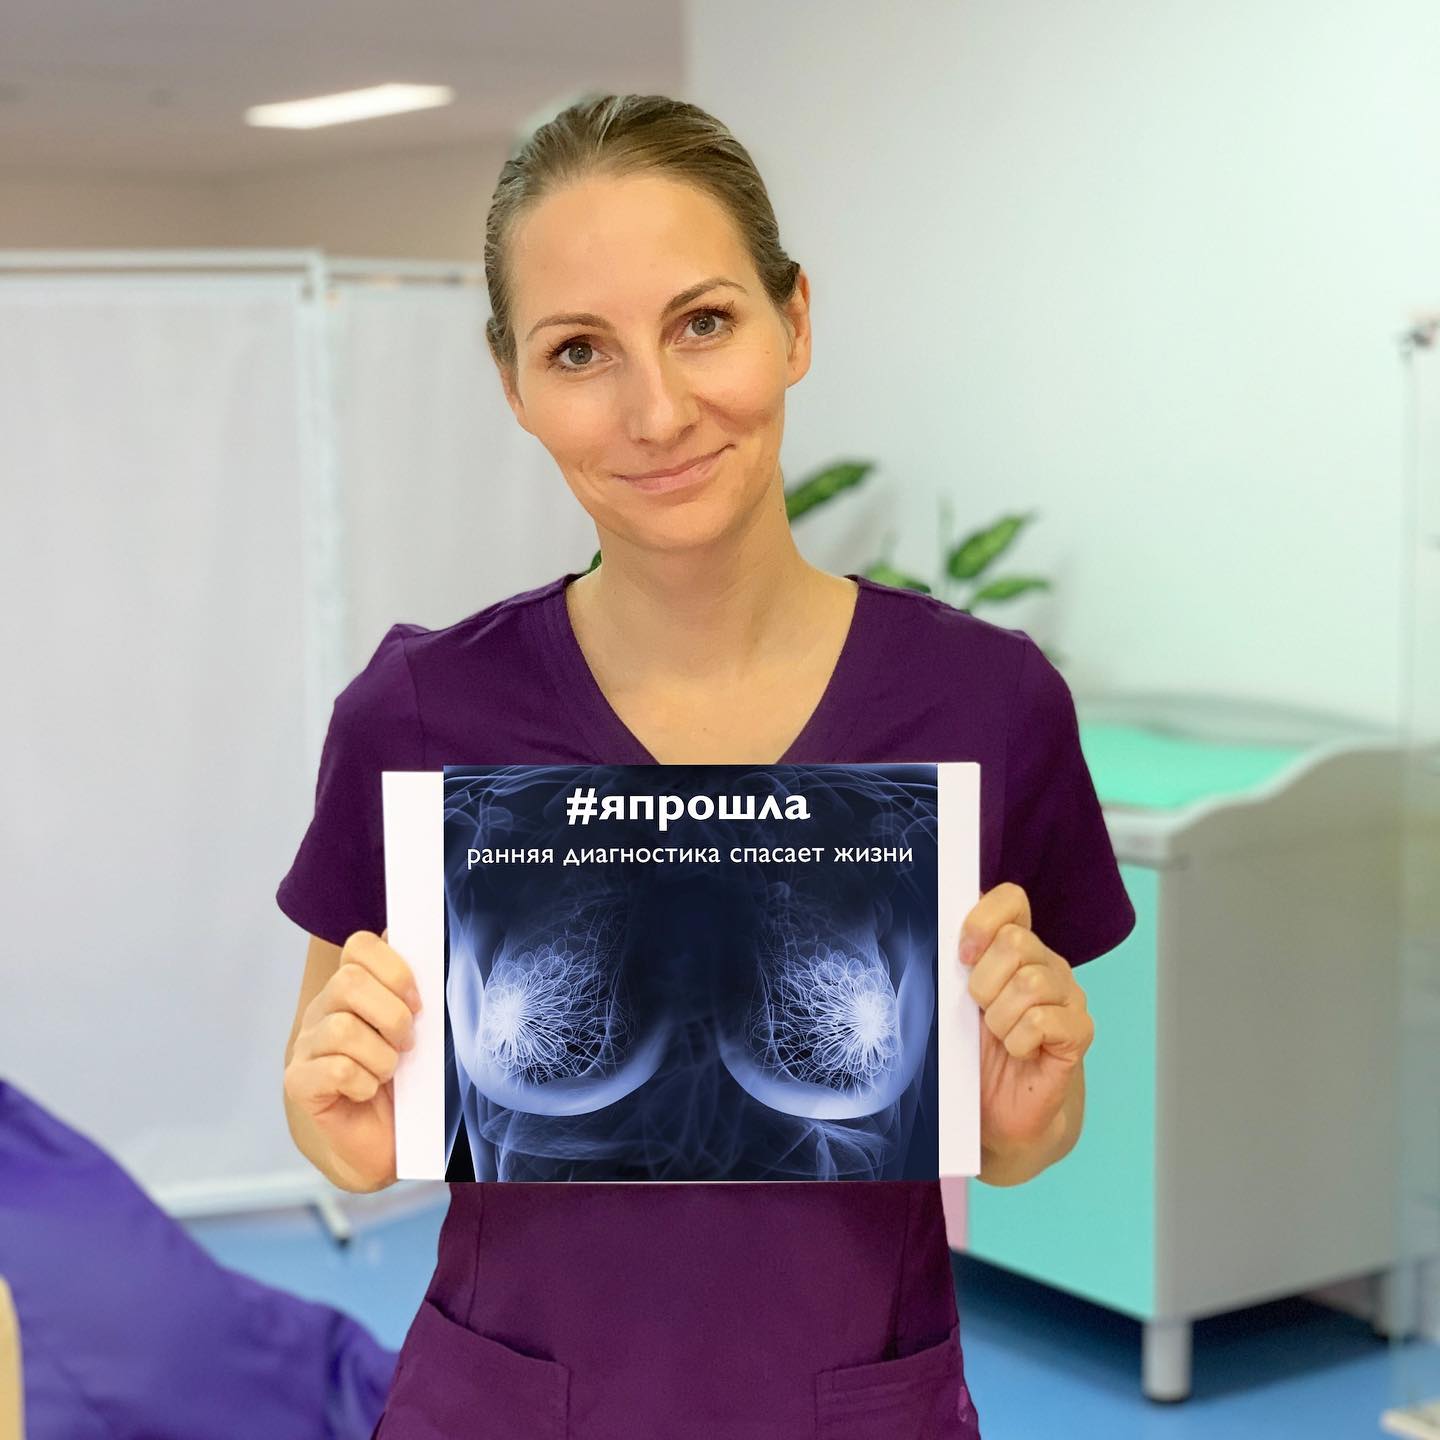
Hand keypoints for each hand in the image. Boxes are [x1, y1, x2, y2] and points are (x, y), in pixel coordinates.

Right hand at [282, 927, 421, 1192]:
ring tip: (388, 1073)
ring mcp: (306, 1046)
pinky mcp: (299, 1082)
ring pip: (342, 1028)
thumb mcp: (416, 1031)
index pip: (360, 946)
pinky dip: (363, 1083)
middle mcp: (322, 1010)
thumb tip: (426, 946)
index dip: (394, 968)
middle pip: (348, 982)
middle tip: (407, 1044)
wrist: (381, 1142)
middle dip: (392, 1015)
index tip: (418, 1003)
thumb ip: (414, 992)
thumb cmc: (402, 1082)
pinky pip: (335, 1070)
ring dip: (380, 1056)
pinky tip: (368, 1093)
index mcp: (351, 988)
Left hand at [958, 883, 1091, 1162]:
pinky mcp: (1079, 1032)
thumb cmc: (976, 1052)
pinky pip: (1043, 1021)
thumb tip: (935, 934)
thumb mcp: (958, 1002)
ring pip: (1029, 983)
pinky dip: (1019, 1041)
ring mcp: (1068, 997)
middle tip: (981, 1012)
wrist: (1002, 1114)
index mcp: (1017, 948)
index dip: (982, 921)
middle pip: (1016, 943)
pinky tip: (1019, 1053)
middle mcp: (1048, 964)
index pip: (1011, 900)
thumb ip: (956, 966)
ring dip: (1000, 1018)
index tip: (963, 957)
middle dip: (984, 983)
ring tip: (1000, 1037)